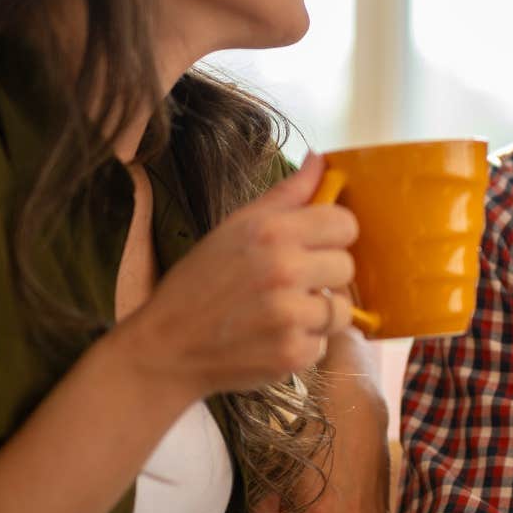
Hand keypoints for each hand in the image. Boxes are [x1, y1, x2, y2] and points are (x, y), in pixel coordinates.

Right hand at [113, 153, 357, 398]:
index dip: (333, 235)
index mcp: (271, 231)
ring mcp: (290, 315)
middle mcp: (284, 270)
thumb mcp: (236, 227)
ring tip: (280, 311)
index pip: (345, 223)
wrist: (166, 348)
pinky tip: (271, 337)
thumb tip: (320, 159)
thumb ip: (286, 194)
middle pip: (347, 266)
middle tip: (290, 283)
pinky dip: (303, 343)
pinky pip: (324, 342)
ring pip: (341, 308)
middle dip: (323, 275)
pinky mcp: (293, 353)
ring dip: (317, 312)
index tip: (315, 245)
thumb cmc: (201, 283)